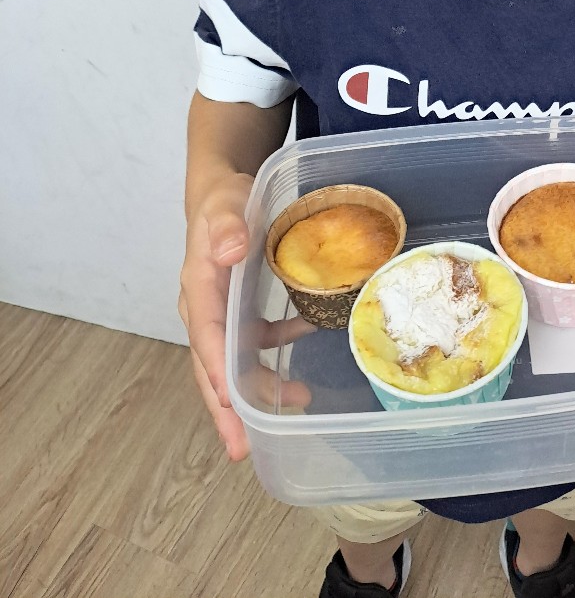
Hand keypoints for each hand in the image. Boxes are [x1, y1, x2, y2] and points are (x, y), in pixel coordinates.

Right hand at [178, 171, 312, 459]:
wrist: (222, 193)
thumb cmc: (220, 201)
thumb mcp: (223, 205)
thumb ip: (226, 226)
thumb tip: (231, 249)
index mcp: (199, 289)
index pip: (206, 338)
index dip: (218, 373)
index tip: (231, 405)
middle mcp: (206, 309)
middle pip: (214, 366)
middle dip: (227, 408)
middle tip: (242, 449)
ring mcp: (223, 313)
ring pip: (237, 360)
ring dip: (260, 386)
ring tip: (297, 403)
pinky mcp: (240, 309)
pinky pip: (258, 338)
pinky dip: (280, 346)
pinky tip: (308, 336)